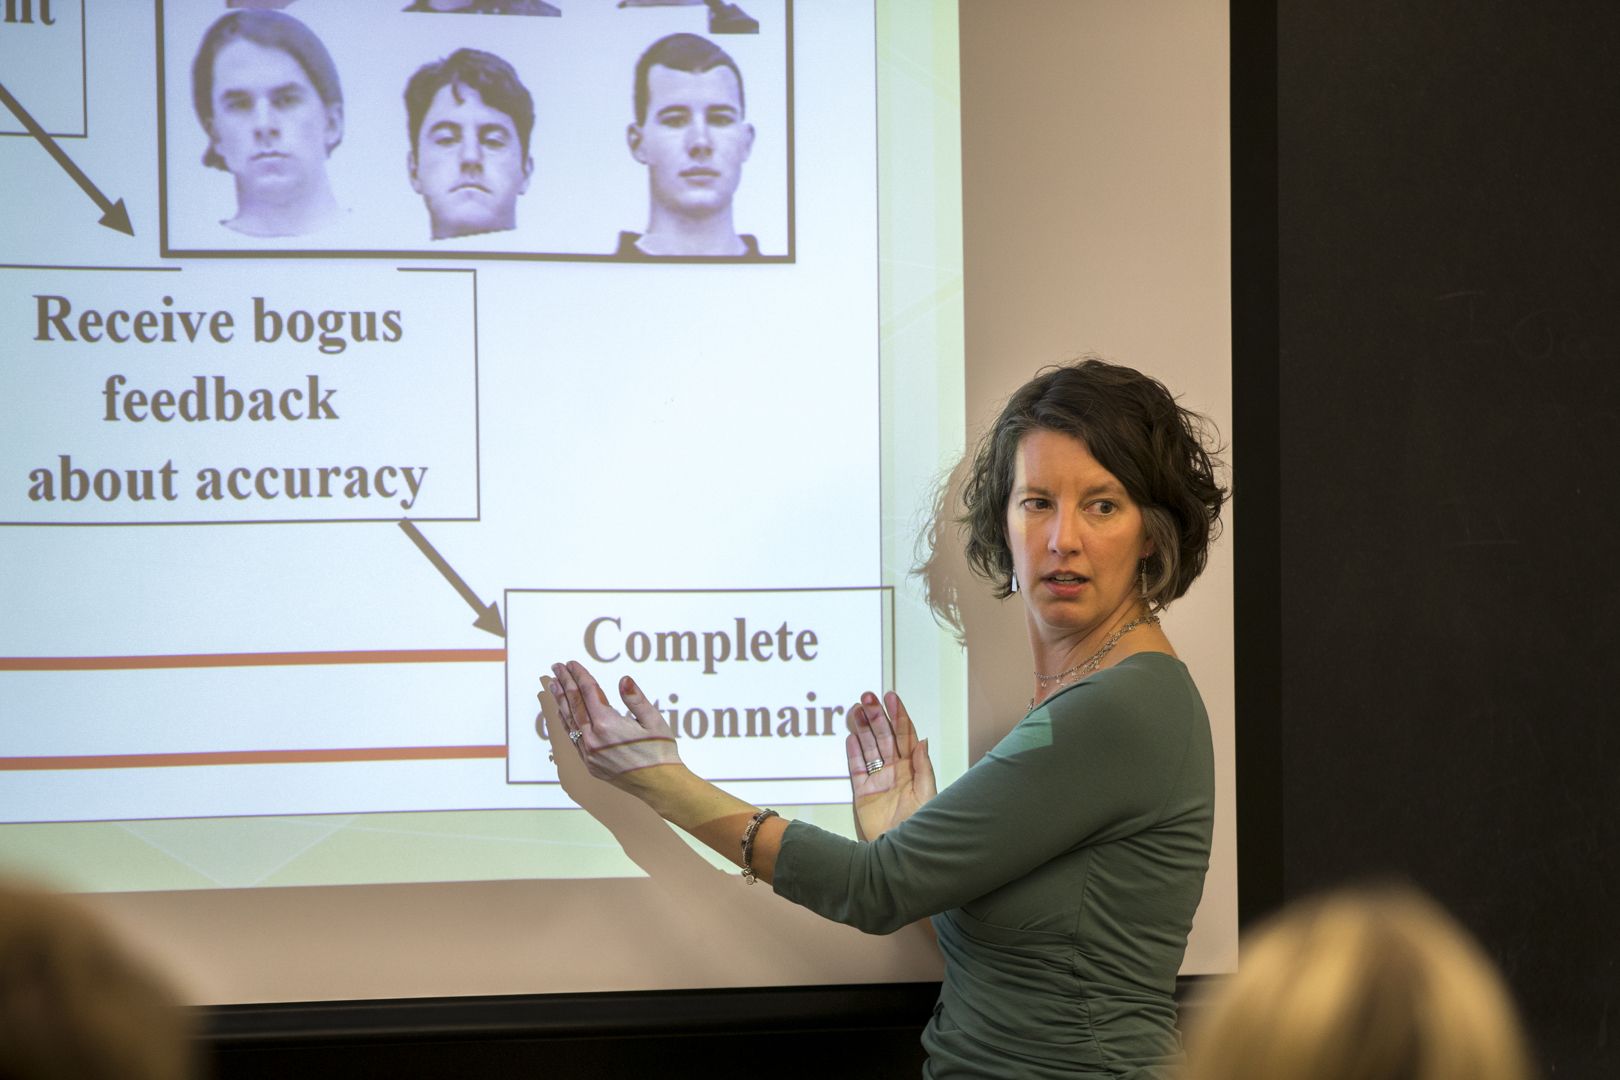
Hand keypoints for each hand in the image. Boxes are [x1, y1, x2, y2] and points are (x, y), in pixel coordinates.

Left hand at [544, 660, 683, 792]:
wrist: (660, 786)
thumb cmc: (661, 753)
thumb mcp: (653, 721)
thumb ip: (636, 699)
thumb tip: (624, 680)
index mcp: (607, 725)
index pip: (588, 692)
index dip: (579, 675)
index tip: (572, 664)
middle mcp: (593, 739)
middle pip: (574, 704)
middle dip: (564, 683)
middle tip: (556, 668)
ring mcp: (589, 753)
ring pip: (569, 721)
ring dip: (560, 701)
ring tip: (553, 685)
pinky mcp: (590, 764)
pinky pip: (573, 738)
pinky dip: (566, 722)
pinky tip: (562, 713)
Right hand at [846, 691, 935, 840]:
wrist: (901, 854)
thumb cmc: (921, 827)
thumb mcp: (927, 796)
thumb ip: (923, 768)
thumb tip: (921, 742)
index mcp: (913, 769)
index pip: (904, 735)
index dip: (898, 715)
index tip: (891, 697)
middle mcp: (895, 772)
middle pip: (884, 736)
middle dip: (876, 715)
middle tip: (868, 697)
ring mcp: (878, 781)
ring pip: (869, 748)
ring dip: (863, 728)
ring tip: (857, 709)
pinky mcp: (863, 794)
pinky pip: (856, 768)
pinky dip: (853, 752)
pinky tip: (851, 737)